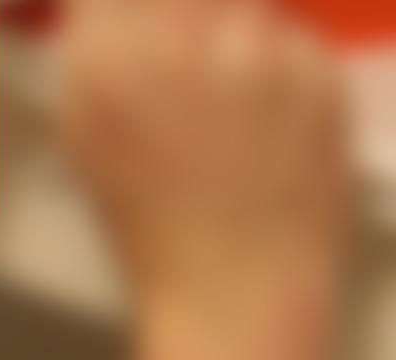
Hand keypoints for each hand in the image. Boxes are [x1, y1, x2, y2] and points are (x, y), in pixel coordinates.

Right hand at [60, 0, 349, 311]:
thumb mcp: (83, 138)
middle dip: (171, 19)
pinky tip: (256, 123)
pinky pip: (287, 40)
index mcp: (108, 62)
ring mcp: (259, 54)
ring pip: (234, 9)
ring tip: (217, 105)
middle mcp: (186, 42)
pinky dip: (270, 68)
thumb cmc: (149, 226)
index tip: (123, 30)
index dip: (120, 13)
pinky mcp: (319, 72)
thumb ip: (89, 55)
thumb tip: (96, 11)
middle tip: (174, 67)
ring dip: (220, 37)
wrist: (234, 287)